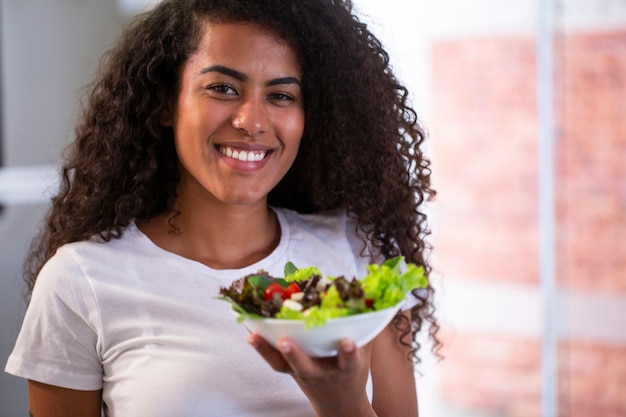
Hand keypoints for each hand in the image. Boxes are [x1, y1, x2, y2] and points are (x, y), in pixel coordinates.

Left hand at [247, 334, 377, 416]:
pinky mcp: (288, 370)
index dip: (348, 352)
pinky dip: (260, 344)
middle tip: (285, 342)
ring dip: (267, 350)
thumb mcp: (366, 351)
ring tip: (253, 336)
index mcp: (346, 368)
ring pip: (282, 364)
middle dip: (296, 355)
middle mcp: (321, 372)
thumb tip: (368, 294)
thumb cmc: (353, 370)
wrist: (339, 405)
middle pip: (306, 366)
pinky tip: (247, 328)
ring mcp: (301, 373)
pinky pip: (271, 359)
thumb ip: (367, 326)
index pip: (348, 361)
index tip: (348, 342)